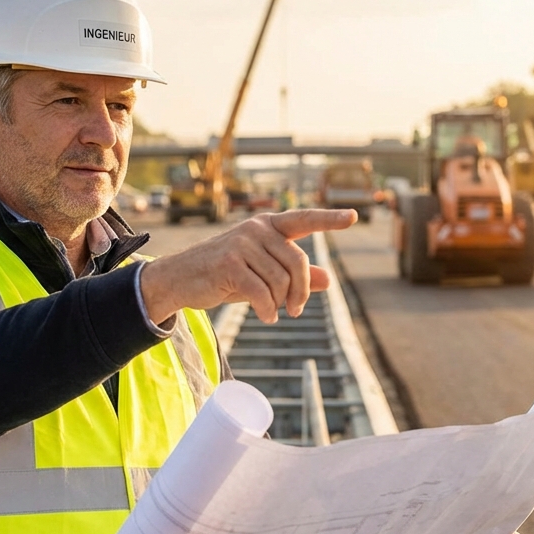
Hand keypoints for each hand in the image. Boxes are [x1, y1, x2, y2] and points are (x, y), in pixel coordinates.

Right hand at [140, 209, 356, 323]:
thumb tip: (329, 279)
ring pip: (280, 280)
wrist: (180, 279)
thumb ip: (295, 275)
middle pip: (298, 261)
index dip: (329, 219)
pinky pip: (262, 292)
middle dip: (301, 291)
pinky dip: (267, 310)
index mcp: (267, 226)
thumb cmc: (223, 274)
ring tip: (273, 312)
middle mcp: (256, 229)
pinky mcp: (229, 263)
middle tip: (296, 311)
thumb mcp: (263, 274)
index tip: (353, 216)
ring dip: (281, 304)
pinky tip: (266, 316)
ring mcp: (242, 244)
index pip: (303, 219)